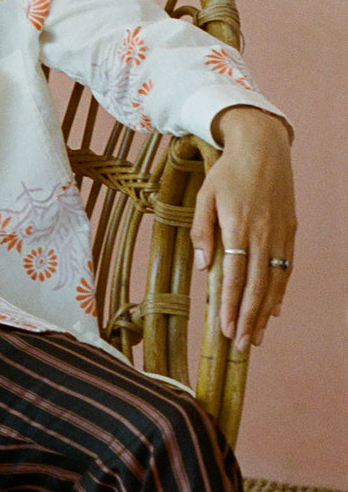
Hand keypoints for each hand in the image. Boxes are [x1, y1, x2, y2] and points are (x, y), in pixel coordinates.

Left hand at [191, 107, 295, 348]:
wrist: (263, 145)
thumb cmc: (227, 171)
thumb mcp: (204, 197)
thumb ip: (202, 233)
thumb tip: (204, 269)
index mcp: (238, 227)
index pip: (234, 276)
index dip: (232, 306)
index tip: (226, 329)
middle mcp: (262, 234)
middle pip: (257, 286)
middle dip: (249, 318)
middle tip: (242, 345)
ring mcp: (279, 233)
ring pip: (275, 281)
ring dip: (265, 312)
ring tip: (257, 337)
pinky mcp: (289, 229)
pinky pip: (286, 266)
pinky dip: (280, 291)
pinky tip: (273, 309)